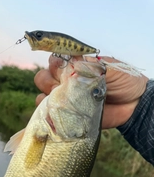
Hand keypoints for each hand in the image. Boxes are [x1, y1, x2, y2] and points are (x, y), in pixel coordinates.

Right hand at [34, 55, 148, 128]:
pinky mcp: (68, 115)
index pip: (54, 61)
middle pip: (44, 77)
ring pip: (43, 94)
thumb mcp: (109, 68)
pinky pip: (48, 113)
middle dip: (49, 79)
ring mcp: (66, 99)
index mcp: (75, 67)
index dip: (54, 63)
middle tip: (63, 85)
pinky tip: (58, 111)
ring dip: (48, 95)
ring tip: (63, 99)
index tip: (62, 67)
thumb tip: (71, 64)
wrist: (133, 104)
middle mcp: (67, 82)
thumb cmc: (123, 81)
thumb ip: (89, 65)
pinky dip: (48, 112)